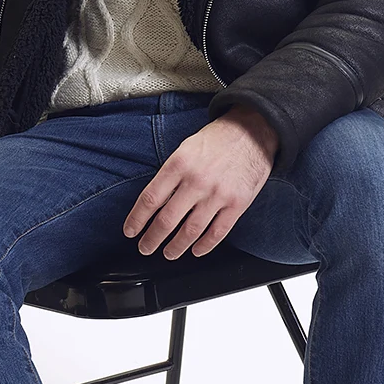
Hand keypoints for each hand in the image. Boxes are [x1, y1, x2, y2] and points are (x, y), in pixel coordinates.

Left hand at [123, 107, 278, 259]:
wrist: (253, 130)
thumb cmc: (217, 139)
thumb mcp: (185, 148)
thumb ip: (171, 175)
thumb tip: (155, 203)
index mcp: (179, 164)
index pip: (150, 199)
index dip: (137, 219)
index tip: (130, 231)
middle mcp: (197, 181)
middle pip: (167, 220)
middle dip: (152, 239)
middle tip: (145, 247)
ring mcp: (218, 194)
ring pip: (191, 231)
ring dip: (176, 247)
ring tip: (168, 253)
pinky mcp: (237, 204)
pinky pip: (217, 232)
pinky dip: (205, 246)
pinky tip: (196, 250)